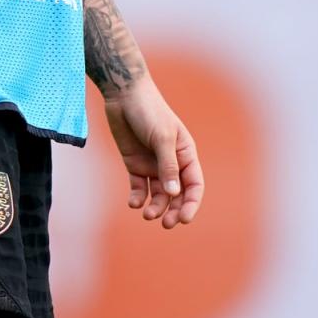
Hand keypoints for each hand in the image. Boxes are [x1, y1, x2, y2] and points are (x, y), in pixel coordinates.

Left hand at [102, 75, 203, 227]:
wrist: (123, 94)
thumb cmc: (149, 111)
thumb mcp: (162, 137)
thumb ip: (168, 166)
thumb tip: (174, 194)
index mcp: (185, 154)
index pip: (194, 185)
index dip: (192, 204)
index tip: (184, 219)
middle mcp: (171, 163)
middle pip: (177, 195)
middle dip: (173, 210)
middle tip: (165, 223)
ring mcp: (152, 164)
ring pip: (158, 194)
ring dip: (155, 206)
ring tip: (147, 214)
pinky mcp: (134, 164)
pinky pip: (138, 186)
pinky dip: (137, 197)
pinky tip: (133, 203)